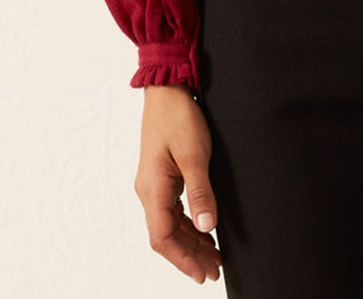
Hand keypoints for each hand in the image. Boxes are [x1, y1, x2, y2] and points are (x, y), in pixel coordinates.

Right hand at [136, 83, 222, 283]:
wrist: (166, 90)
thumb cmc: (178, 117)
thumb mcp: (194, 154)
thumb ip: (201, 192)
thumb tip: (207, 227)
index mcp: (153, 189)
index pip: (163, 238)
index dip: (183, 259)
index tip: (202, 273)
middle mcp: (148, 191)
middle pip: (167, 236)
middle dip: (190, 256)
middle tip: (214, 270)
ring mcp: (153, 184)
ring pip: (170, 224)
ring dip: (190, 242)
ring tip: (212, 256)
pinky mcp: (161, 176)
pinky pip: (172, 210)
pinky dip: (188, 224)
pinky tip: (203, 230)